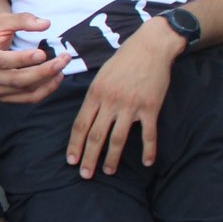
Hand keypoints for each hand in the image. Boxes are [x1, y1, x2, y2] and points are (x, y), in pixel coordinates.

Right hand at [0, 12, 66, 103]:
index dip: (22, 59)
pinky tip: (56, 78)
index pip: (2, 61)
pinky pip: (28, 98)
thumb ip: (23, 20)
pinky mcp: (4, 97)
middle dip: (43, 71)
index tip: (42, 53)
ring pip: (25, 91)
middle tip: (62, 60)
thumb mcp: (3, 20)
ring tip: (62, 67)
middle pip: (17, 79)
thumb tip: (46, 24)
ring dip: (48, 81)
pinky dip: (45, 90)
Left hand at [66, 21, 180, 177]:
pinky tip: (146, 163)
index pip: (80, 125)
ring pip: (118, 138)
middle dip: (88, 158)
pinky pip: (149, 134)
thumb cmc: (124, 60)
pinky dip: (148, 150)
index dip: (75, 145)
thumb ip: (93, 97)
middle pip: (96, 135)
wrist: (151, 46)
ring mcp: (131, 105)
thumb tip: (86, 118)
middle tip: (85, 175)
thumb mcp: (100, 75)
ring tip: (108, 171)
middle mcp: (111, 101)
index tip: (71, 160)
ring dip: (112, 158)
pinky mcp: (150, 107)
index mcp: (95, 93)